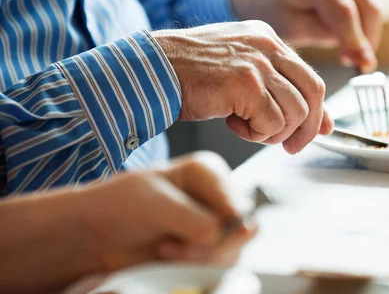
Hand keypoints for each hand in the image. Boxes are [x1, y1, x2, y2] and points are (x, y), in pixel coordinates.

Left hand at [80, 152, 255, 271]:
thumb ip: (197, 219)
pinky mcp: (207, 251)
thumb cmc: (121, 206)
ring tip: (166, 250)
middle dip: (209, 245)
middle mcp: (216, 197)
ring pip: (232, 251)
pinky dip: (195, 268)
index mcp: (208, 173)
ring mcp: (215, 226)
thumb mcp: (158, 205)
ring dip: (198, 259)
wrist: (96, 236)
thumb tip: (229, 233)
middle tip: (172, 247)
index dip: (220, 221)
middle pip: (240, 228)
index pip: (236, 201)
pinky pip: (219, 266)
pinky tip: (171, 258)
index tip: (192, 230)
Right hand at [152, 22, 333, 154]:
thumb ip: (277, 88)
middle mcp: (266, 46)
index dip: (316, 109)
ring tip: (248, 128)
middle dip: (306, 127)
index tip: (315, 130)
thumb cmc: (188, 74)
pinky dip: (257, 134)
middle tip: (290, 146)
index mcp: (266, 38)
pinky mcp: (246, 84)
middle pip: (313, 92)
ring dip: (275, 131)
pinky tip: (234, 125)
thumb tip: (319, 123)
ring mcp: (257, 63)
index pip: (309, 77)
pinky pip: (272, 122)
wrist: (151, 70)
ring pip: (295, 111)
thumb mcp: (240, 73)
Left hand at [232, 0, 383, 72]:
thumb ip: (325, 36)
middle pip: (367, 7)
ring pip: (373, 5)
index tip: (364, 65)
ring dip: (367, 33)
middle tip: (359, 66)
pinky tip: (348, 37)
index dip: (356, 40)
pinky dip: (365, 23)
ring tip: (348, 54)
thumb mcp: (293, 28)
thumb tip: (361, 52)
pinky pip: (370, 1)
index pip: (344, 12)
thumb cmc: (278, 10)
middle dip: (366, 40)